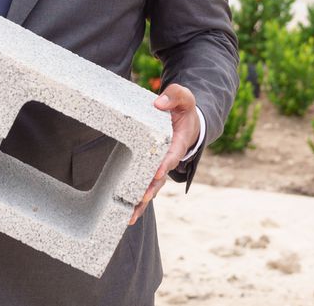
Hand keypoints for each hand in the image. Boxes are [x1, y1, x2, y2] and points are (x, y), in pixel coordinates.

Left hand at [129, 83, 197, 224]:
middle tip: (140, 201)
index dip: (164, 165)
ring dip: (142, 202)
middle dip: (150, 191)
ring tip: (130, 217)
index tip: (157, 173)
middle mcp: (169, 159)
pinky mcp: (152, 168)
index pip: (171, 156)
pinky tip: (125, 212)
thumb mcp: (185, 98)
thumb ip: (175, 96)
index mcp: (178, 143)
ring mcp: (160, 166)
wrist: (188, 121)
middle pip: (160, 179)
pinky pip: (144, 184)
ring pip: (151, 187)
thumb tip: (158, 103)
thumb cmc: (184, 109)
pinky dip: (137, 198)